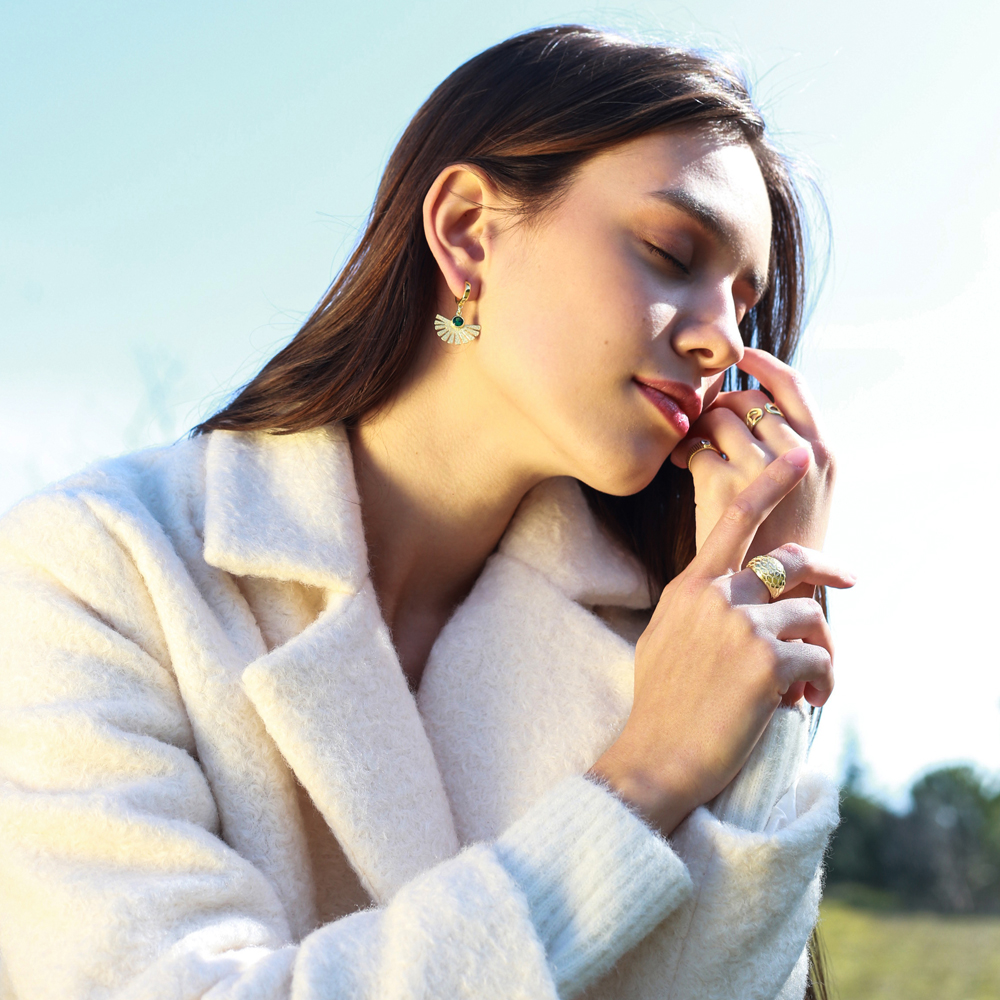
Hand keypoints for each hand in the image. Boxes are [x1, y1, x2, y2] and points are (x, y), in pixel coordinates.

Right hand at [588, 449, 854, 837]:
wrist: (656, 755)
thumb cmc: (661, 705)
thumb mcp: (666, 638)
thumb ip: (698, 607)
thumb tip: (737, 603)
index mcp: (690, 587)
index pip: (733, 519)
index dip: (769, 483)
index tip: (796, 459)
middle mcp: (715, 596)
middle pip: (790, 561)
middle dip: (827, 568)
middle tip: (848, 579)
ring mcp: (740, 625)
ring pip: (811, 617)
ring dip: (820, 651)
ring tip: (807, 686)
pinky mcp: (766, 661)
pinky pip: (820, 659)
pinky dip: (821, 682)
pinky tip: (801, 703)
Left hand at [670, 348, 835, 598]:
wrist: (774, 600)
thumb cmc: (787, 549)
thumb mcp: (809, 497)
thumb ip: (792, 457)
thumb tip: (759, 415)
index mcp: (825, 452)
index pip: (794, 386)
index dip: (764, 364)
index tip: (743, 355)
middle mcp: (799, 454)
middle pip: (748, 399)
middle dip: (721, 403)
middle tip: (705, 421)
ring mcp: (762, 469)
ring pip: (719, 417)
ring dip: (699, 426)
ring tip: (691, 447)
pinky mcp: (725, 487)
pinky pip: (696, 447)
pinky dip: (683, 451)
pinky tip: (679, 467)